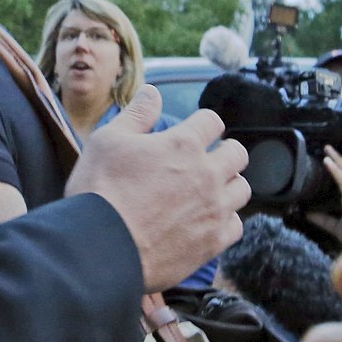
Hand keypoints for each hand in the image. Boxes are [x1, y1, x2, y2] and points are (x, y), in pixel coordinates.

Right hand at [66, 85, 248, 291]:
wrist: (100, 249)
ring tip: (209, 191)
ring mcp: (213, 209)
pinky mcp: (213, 242)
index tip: (194, 133)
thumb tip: (153, 92)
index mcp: (183, 144)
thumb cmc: (99, 192)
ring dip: (228, 185)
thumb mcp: (107, 141)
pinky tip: (207, 221)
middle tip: (205, 161)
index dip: (202, 124)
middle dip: (223, 152)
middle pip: (237, 153)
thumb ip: (136, 115)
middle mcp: (206, 174)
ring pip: (242, 189)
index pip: (212, 121)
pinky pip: (236, 225)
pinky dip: (225, 221)